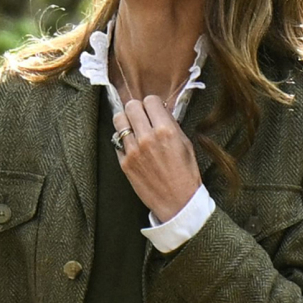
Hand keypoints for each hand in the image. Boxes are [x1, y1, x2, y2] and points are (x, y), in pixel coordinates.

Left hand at [113, 97, 201, 220]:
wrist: (177, 201)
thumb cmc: (185, 173)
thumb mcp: (185, 144)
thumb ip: (171, 125)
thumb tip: (160, 110)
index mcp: (166, 131)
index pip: (150, 100)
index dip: (152, 104)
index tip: (153, 109)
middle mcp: (147, 138)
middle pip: (131, 106)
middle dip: (137, 108)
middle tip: (141, 116)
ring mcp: (132, 150)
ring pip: (118, 120)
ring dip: (126, 120)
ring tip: (133, 127)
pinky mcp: (123, 162)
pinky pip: (116, 140)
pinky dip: (123, 139)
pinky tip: (131, 144)